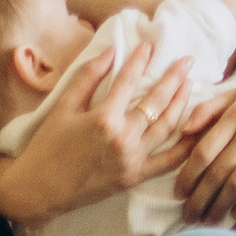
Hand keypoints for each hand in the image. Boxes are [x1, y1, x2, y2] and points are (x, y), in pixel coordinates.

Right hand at [0, 27, 190, 227]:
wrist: (40, 189)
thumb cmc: (48, 145)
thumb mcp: (64, 106)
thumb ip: (88, 76)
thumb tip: (111, 50)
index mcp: (103, 118)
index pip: (129, 81)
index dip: (140, 60)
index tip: (149, 45)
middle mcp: (123, 138)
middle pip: (156, 101)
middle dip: (174, 77)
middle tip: (188, 60)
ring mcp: (132, 160)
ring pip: (167, 127)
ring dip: (182, 103)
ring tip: (191, 84)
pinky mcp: (135, 177)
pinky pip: (168, 162)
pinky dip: (185, 147)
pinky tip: (196, 131)